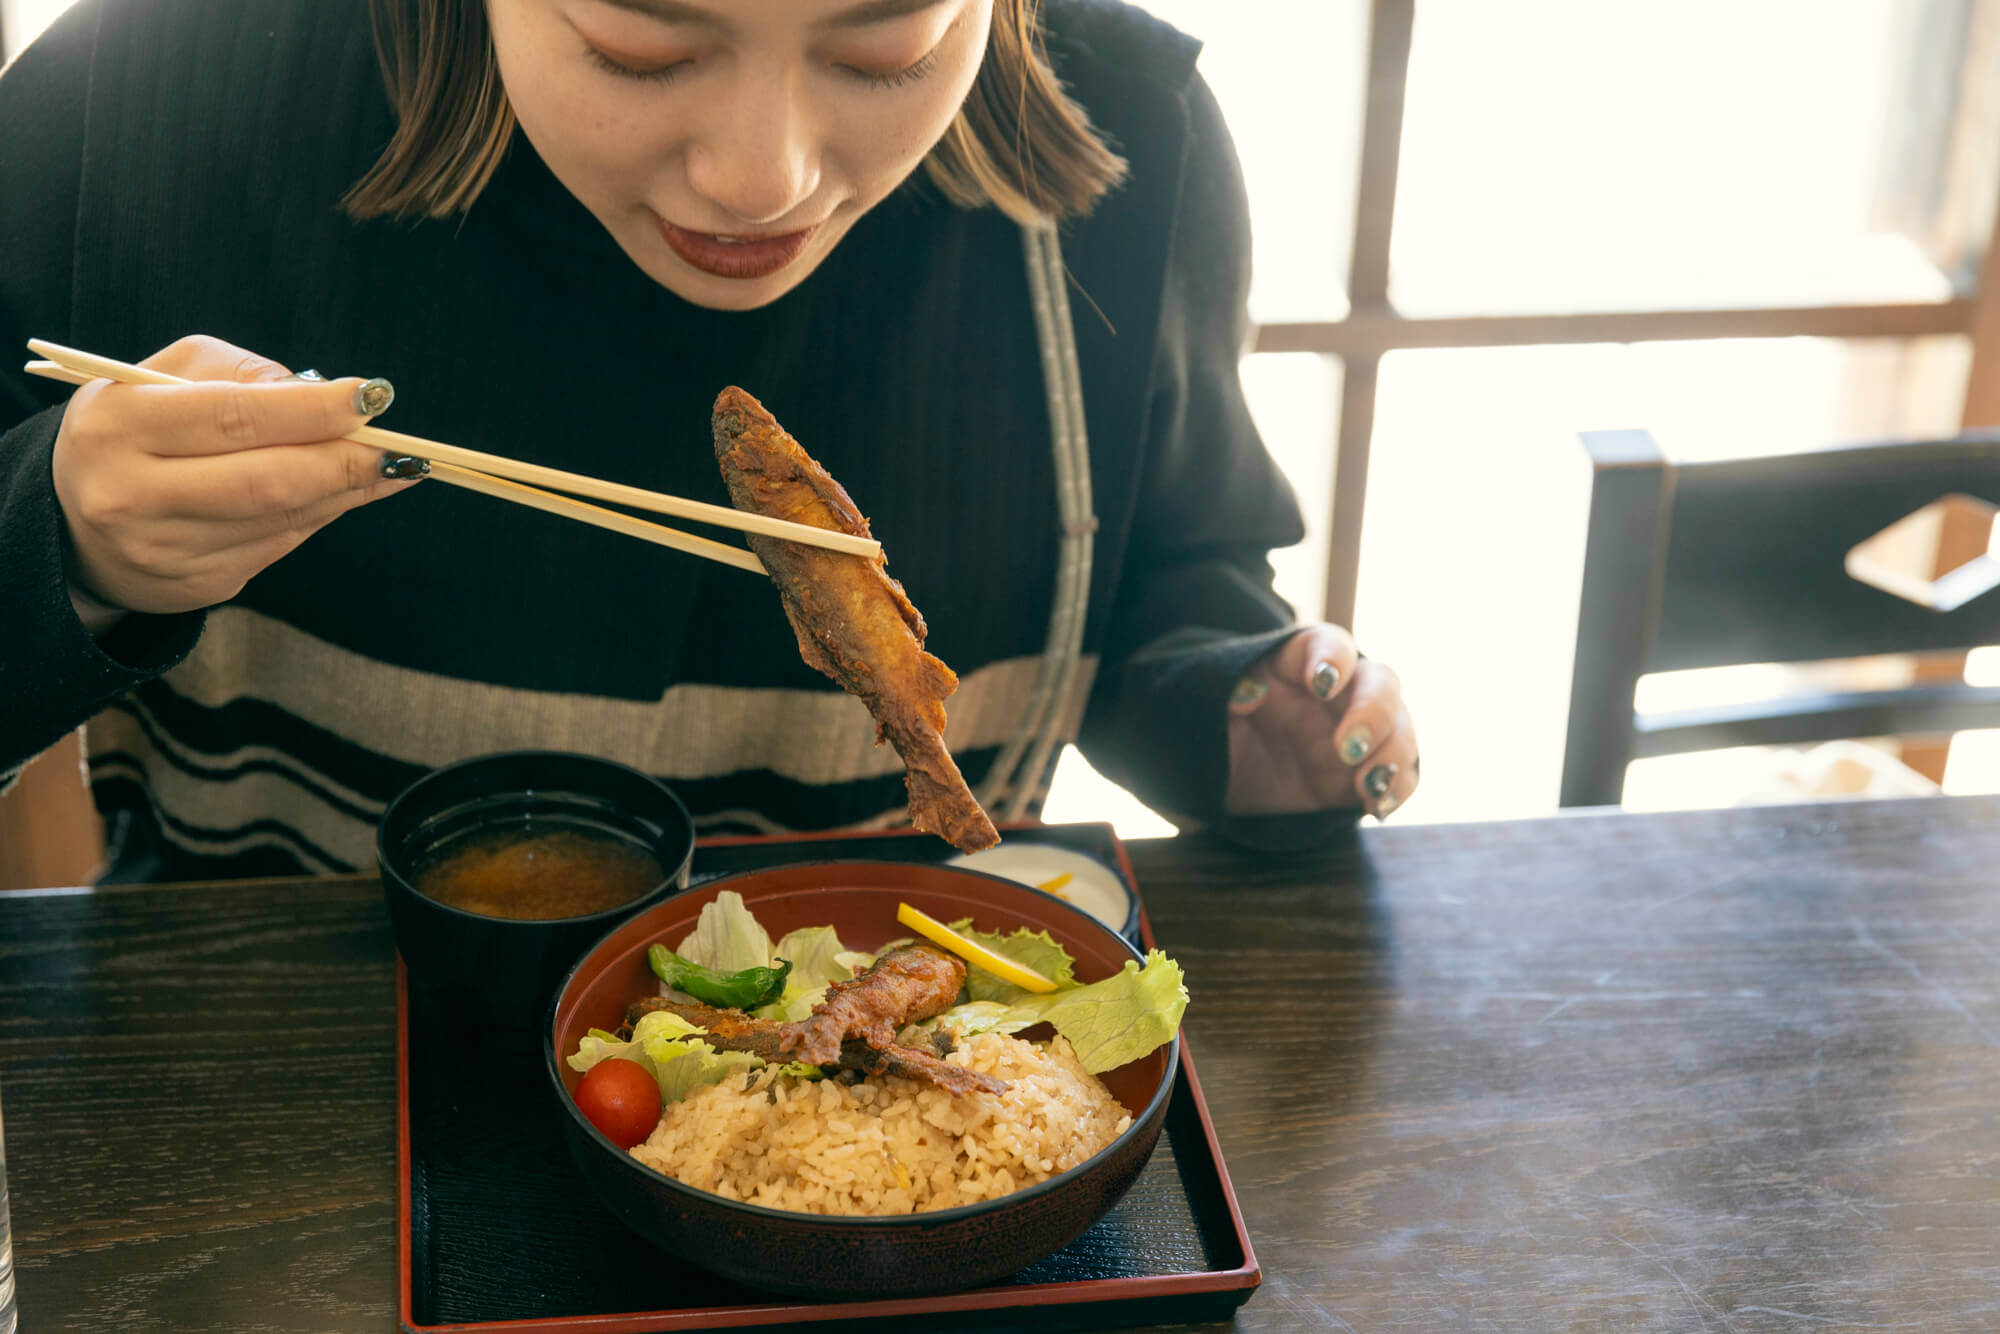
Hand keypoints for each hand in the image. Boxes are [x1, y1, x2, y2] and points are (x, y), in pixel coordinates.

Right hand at [51, 335, 413, 615]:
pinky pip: (282, 544)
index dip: (312, 410)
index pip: (234, 418)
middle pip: (269, 480)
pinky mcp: (199, 584)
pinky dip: (323, 512)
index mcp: (120, 427)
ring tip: (391, 465)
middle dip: (347, 461)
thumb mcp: (161, 377)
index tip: (371, 398)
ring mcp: (167, 549)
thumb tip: (323, 393)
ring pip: (285, 517)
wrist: (74, 521)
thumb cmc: (134, 428)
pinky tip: (346, 491)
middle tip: (399, 446)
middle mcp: (134, 495)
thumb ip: (240, 373)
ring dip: (349, 489)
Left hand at [1224, 624, 1418, 818]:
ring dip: (1394, 754)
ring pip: (1399, 729)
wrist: (1220, 781)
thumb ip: (1223, 694)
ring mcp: (1358, 734)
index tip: (1321, 683)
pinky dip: (1397, 789)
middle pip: (1381, 683)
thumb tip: (1249, 693)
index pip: (1328, 644)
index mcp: (1298, 664)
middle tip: (1348, 746)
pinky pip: (1398, 776)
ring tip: (1368, 783)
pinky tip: (1379, 807)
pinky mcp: (1364, 775)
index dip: (1332, 658)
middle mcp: (1338, 694)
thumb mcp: (1206, 708)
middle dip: (1374, 711)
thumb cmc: (1216, 730)